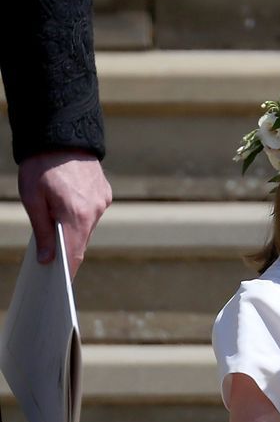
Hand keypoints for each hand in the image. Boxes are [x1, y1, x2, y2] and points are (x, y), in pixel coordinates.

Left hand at [18, 150, 111, 277]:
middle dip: (66, 249)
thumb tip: (48, 258)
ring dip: (72, 229)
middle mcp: (95, 210)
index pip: (74, 253)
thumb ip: (43, 231)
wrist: (62, 135)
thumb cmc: (41, 166)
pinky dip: (79, 215)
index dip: (67, 271)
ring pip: (86, 227)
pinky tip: (66, 205)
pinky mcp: (105, 194)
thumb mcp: (32, 199)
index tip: (61, 286)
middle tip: (49, 257)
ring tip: (54, 220)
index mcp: (77, 214)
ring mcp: (103, 201)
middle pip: (81, 241)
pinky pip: (92, 213)